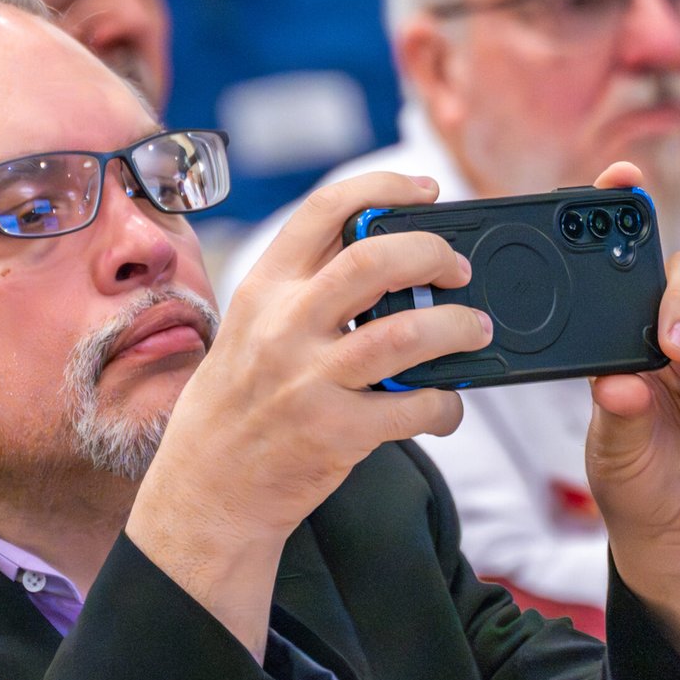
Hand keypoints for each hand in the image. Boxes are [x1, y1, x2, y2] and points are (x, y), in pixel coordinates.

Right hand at [128, 171, 490, 655]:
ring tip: (475, 330)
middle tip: (458, 270)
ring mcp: (308, 380)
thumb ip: (306, 292)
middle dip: (432, 253)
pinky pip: (414, 407)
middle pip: (375, 260)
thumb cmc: (236, 405)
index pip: (325, 210)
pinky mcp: (334, 432)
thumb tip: (391, 262)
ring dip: (457, 327)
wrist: (204, 491)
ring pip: (405, 333)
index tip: (425, 191)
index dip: (384, 188)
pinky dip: (445, 404)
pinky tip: (444, 406)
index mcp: (263, 289)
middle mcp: (283, 327)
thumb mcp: (250, 329)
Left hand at [584, 165, 679, 679]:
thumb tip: (622, 383)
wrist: (678, 530)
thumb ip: (618, 413)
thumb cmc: (633, 476)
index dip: (625, 213)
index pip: (624, 264)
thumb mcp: (612, 449)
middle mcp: (672, 333)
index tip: (620, 179)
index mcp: (623, 335)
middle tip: (672, 349)